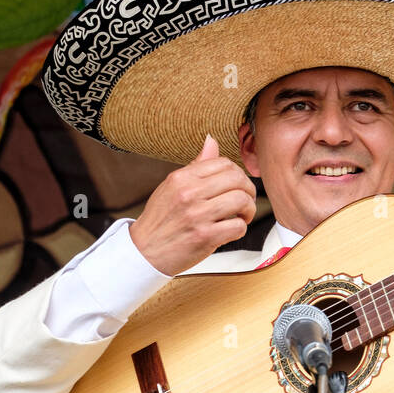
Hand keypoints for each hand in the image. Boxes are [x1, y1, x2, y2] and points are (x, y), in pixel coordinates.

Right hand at [129, 134, 256, 275]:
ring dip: (248, 210)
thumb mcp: (171, 187)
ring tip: (242, 216)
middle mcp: (189, 193)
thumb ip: (195, 166)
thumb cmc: (160, 220)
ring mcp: (198, 215)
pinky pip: (238, 226)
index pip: (223, 163)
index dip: (238, 174)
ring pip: (242, 201)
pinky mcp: (205, 237)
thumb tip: (212, 141)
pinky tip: (232, 230)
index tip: (237, 185)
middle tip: (246, 201)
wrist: (144, 251)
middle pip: (237, 180)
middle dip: (248, 190)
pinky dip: (240, 228)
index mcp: (181, 178)